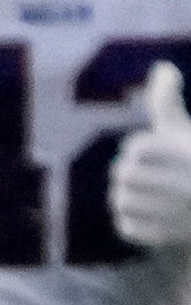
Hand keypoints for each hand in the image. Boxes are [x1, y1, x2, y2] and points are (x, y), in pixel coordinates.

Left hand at [115, 59, 190, 251]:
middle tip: (143, 174)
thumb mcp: (183, 131)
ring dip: (125, 196)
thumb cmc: (190, 160)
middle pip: (124, 175)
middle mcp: (189, 185)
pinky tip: (149, 214)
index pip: (138, 148)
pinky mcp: (169, 237)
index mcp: (190, 154)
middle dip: (127, 172)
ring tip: (143, 193)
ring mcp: (179, 214)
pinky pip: (126, 227)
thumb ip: (168, 103)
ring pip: (121, 202)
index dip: (138, 148)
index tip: (152, 152)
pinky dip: (131, 221)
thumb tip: (162, 68)